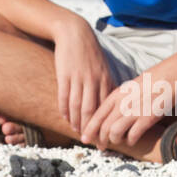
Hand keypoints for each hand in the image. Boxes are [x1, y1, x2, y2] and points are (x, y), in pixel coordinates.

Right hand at [53, 20, 113, 135]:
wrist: (74, 32)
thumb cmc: (90, 53)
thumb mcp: (103, 68)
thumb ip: (107, 85)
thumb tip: (112, 106)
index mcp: (106, 78)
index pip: (107, 107)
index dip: (106, 124)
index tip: (107, 137)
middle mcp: (93, 80)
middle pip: (92, 111)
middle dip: (92, 129)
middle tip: (93, 143)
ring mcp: (78, 77)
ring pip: (77, 106)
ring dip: (76, 122)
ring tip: (77, 132)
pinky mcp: (64, 74)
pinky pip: (64, 97)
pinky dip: (64, 110)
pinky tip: (65, 118)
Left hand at [81, 75, 161, 148]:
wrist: (174, 73)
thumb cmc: (155, 80)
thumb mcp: (132, 86)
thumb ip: (122, 98)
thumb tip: (114, 112)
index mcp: (117, 93)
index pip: (96, 114)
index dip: (89, 129)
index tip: (85, 138)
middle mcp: (123, 102)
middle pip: (102, 126)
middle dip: (99, 139)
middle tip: (100, 147)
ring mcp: (135, 109)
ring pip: (114, 132)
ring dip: (114, 141)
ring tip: (117, 143)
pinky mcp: (148, 117)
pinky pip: (132, 135)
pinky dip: (130, 141)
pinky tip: (132, 141)